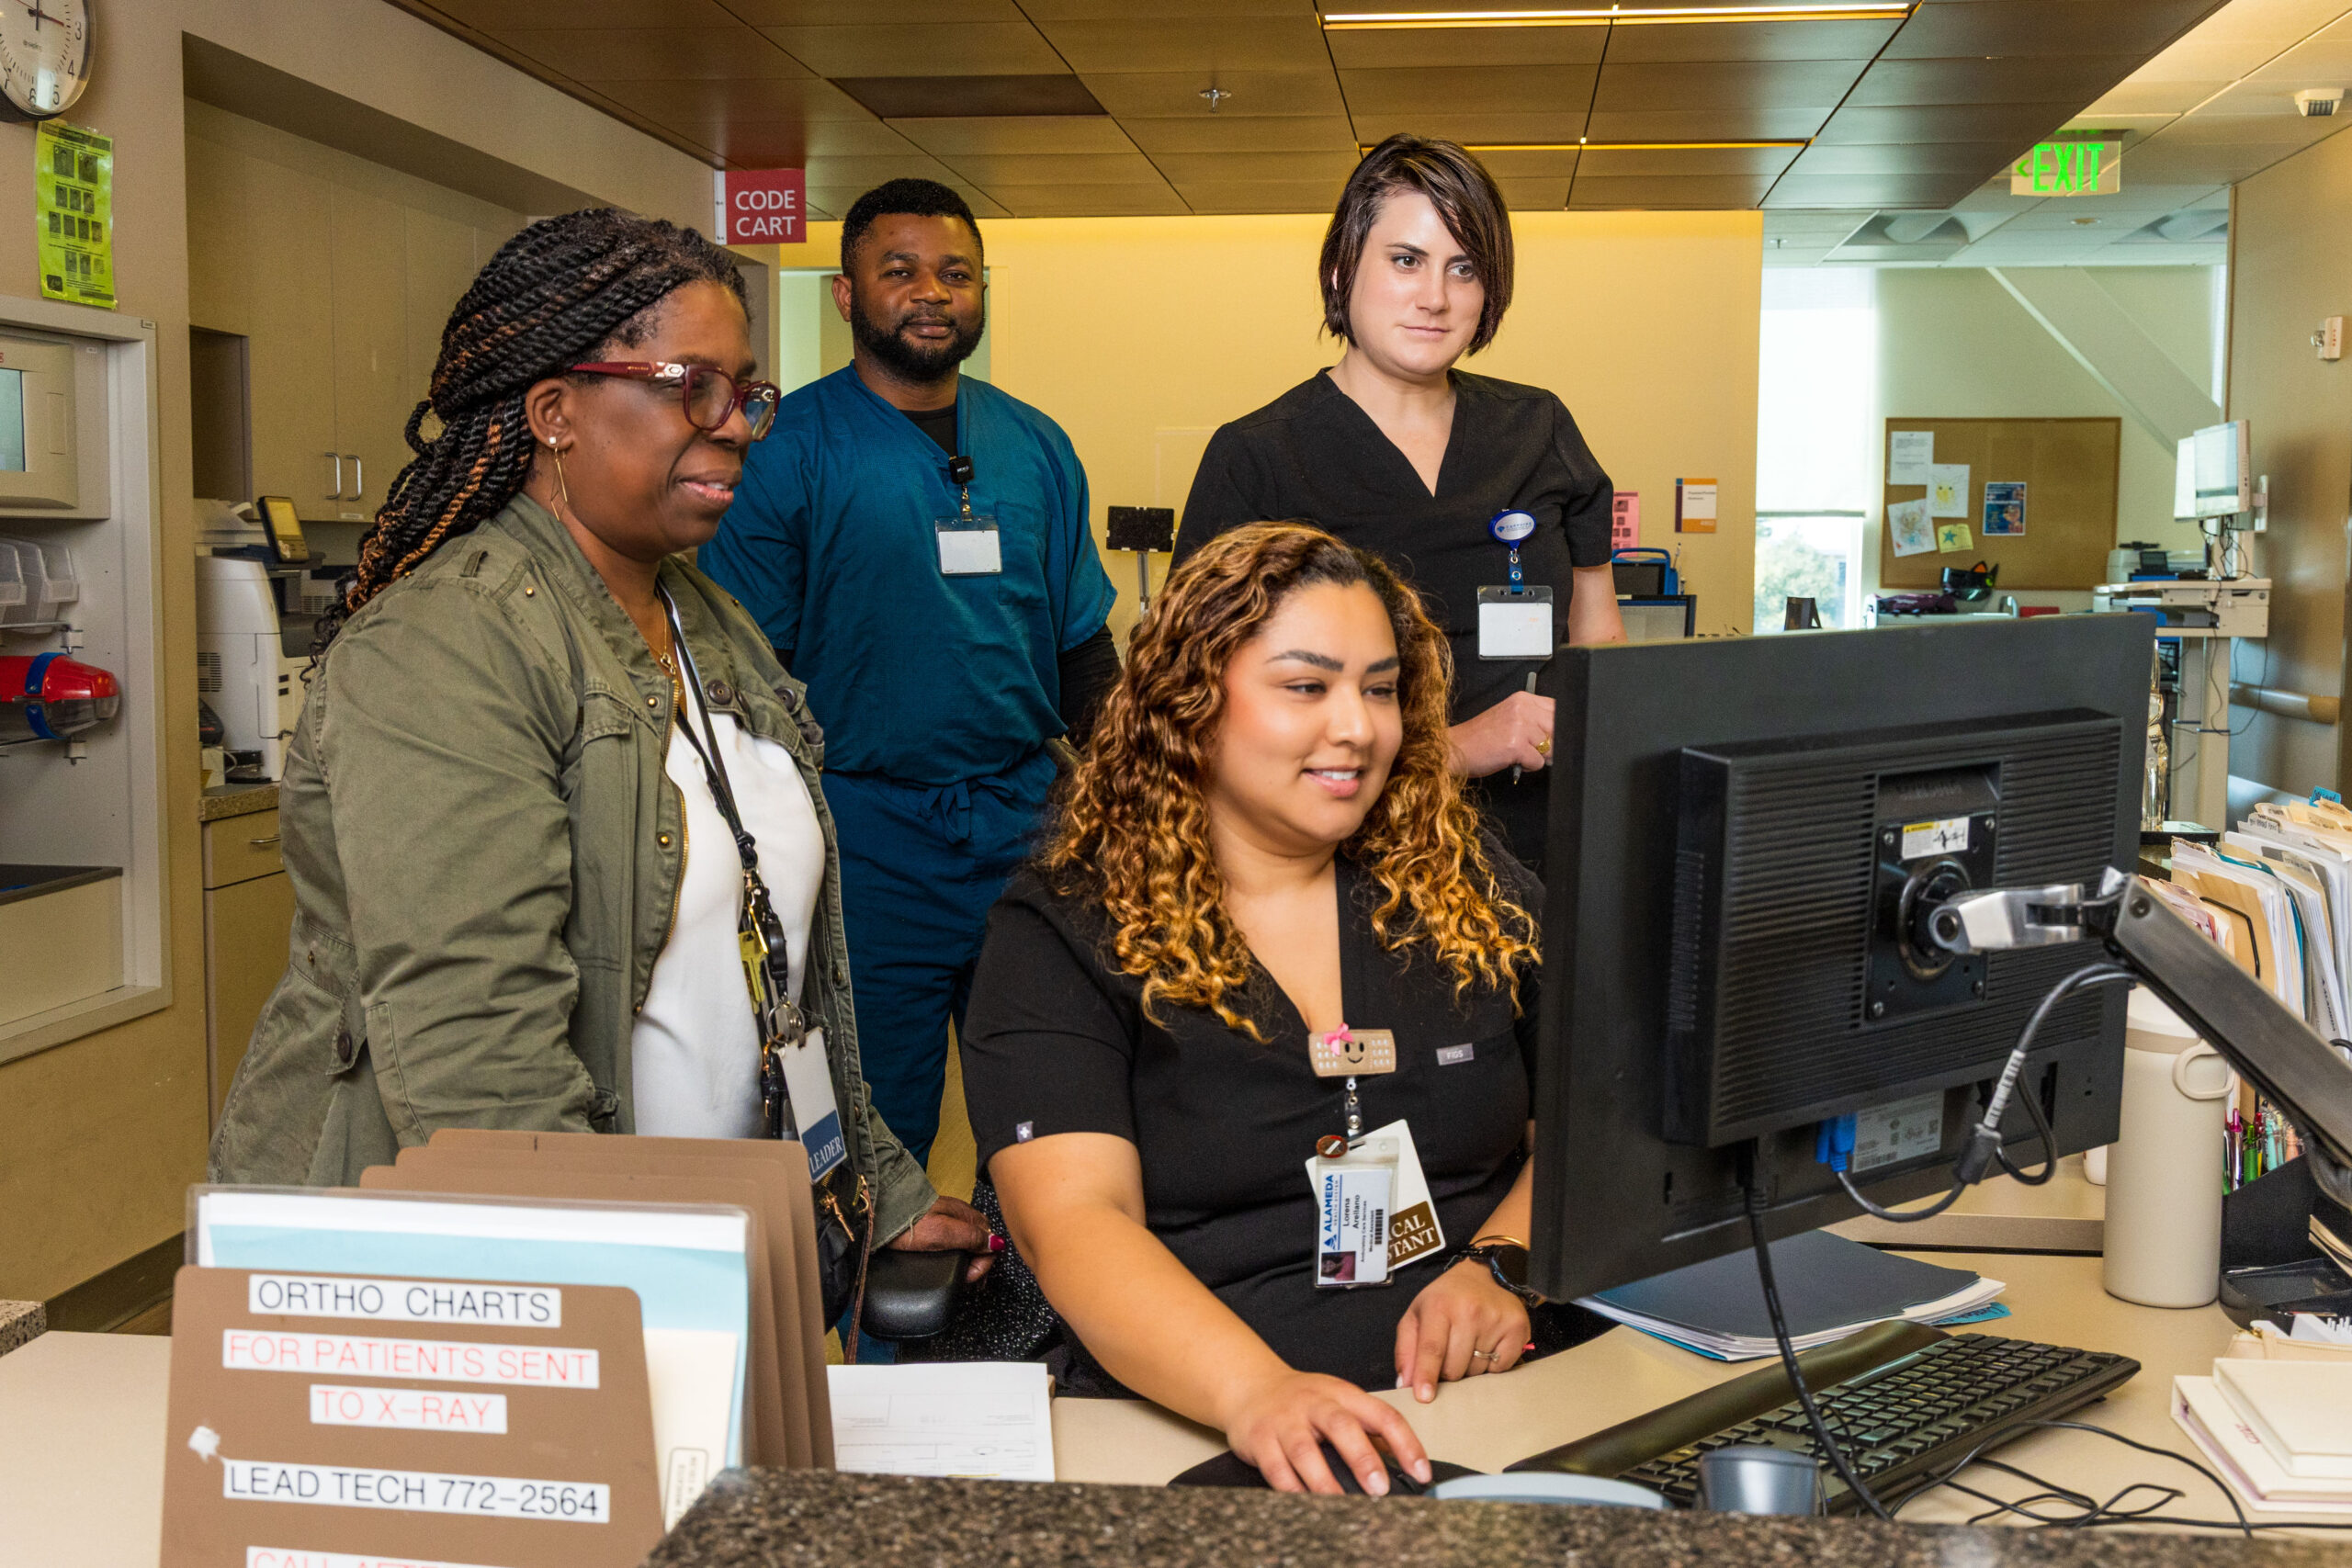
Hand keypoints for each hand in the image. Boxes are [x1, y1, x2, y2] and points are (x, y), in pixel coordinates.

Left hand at [884, 1194, 1000, 1282]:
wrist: (879, 1212)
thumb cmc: (910, 1222)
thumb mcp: (944, 1232)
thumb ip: (971, 1237)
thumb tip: (996, 1243)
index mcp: (965, 1215)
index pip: (989, 1239)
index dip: (983, 1262)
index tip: (970, 1278)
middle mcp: (958, 1216)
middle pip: (979, 1241)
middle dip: (977, 1263)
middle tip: (966, 1281)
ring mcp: (945, 1220)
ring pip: (966, 1242)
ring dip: (966, 1260)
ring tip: (958, 1276)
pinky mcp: (931, 1227)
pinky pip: (951, 1242)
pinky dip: (954, 1255)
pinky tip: (945, 1263)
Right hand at [1218, 1368, 1430, 1495]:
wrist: (1250, 1386)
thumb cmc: (1301, 1400)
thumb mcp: (1339, 1401)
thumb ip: (1368, 1428)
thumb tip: (1405, 1463)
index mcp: (1342, 1394)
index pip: (1381, 1414)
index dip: (1405, 1443)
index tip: (1421, 1472)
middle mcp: (1314, 1403)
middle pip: (1341, 1426)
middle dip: (1362, 1458)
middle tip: (1379, 1488)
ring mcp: (1284, 1421)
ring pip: (1305, 1451)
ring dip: (1324, 1481)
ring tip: (1341, 1505)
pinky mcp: (1259, 1440)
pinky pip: (1276, 1469)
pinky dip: (1292, 1489)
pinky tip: (1306, 1503)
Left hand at [1393, 1259, 1532, 1402]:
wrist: (1481, 1276)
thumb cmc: (1444, 1300)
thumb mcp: (1416, 1316)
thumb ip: (1406, 1350)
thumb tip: (1406, 1384)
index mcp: (1439, 1306)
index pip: (1432, 1349)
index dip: (1427, 1375)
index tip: (1424, 1398)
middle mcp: (1469, 1311)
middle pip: (1454, 1368)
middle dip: (1447, 1372)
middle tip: (1448, 1354)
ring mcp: (1496, 1319)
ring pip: (1477, 1372)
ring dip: (1469, 1369)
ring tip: (1468, 1347)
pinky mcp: (1517, 1328)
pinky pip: (1500, 1368)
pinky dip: (1491, 1366)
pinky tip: (1486, 1346)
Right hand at [1447, 690, 1554, 777]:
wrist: (1454, 749)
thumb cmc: (1479, 738)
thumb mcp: (1508, 718)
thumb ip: (1533, 719)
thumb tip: (1560, 734)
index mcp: (1522, 699)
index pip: (1557, 708)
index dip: (1556, 727)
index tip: (1547, 736)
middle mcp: (1522, 708)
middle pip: (1558, 728)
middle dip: (1550, 744)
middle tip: (1531, 749)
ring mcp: (1520, 726)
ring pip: (1551, 747)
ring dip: (1538, 756)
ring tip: (1518, 753)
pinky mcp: (1516, 746)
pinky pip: (1539, 762)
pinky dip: (1528, 767)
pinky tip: (1513, 760)